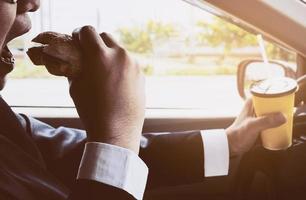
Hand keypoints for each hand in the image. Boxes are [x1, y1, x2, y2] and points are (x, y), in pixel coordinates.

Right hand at [69, 26, 144, 153]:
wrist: (117, 131)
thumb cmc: (92, 111)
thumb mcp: (76, 86)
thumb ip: (76, 66)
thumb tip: (74, 57)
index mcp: (100, 56)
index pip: (88, 30)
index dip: (79, 34)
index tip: (76, 41)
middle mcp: (120, 55)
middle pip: (105, 36)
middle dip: (95, 42)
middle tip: (89, 54)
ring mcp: (133, 64)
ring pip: (119, 49)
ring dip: (109, 53)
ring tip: (103, 70)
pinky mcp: (141, 74)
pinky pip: (128, 63)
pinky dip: (120, 65)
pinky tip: (115, 81)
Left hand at [226, 99, 285, 156]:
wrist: (231, 147)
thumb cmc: (237, 135)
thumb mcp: (252, 126)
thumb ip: (266, 121)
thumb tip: (283, 117)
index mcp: (251, 102)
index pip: (266, 93)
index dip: (276, 95)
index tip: (284, 101)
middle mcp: (254, 108)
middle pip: (271, 103)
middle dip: (279, 107)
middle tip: (286, 112)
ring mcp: (256, 117)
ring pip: (271, 113)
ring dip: (278, 116)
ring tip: (284, 120)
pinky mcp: (258, 126)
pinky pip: (270, 122)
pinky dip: (276, 123)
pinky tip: (281, 127)